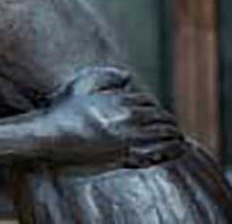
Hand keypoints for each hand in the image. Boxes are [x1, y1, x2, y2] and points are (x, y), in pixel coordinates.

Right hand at [44, 69, 184, 167]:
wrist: (52, 137)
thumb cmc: (63, 110)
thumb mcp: (81, 84)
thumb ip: (106, 75)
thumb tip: (127, 76)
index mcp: (120, 100)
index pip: (148, 101)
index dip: (151, 106)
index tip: (153, 112)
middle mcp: (128, 118)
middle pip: (160, 117)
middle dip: (167, 120)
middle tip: (172, 125)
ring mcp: (128, 139)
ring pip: (163, 134)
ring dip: (174, 134)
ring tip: (178, 136)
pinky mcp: (126, 157)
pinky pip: (158, 153)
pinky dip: (172, 150)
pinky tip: (179, 148)